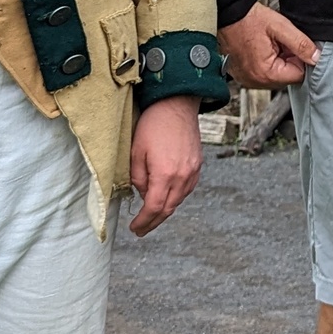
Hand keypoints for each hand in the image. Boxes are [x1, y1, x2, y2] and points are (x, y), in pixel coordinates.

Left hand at [128, 95, 202, 237]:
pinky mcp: (197, 165)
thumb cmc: (153, 124)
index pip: (154, 208)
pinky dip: (175, 197)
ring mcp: (193, 171)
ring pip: (178, 200)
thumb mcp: (136, 151)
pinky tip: (166, 197)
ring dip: (164, 211)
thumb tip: (143, 194)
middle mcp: (183, 176)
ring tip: (151, 216)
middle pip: (168, 209)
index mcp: (165, 174)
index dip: (144, 221)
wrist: (177, 104)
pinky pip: (186, 189)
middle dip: (153, 222)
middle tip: (141, 230)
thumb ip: (137, 177)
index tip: (135, 228)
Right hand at [219, 1, 319, 88]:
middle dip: (288, 61)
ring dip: (278, 62)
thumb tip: (316, 58)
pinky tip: (261, 49)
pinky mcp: (243, 76)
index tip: (291, 45)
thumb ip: (301, 44)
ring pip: (276, 76)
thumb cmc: (249, 19)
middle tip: (279, 43)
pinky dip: (267, 63)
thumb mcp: (280, 27)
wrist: (228, 13)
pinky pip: (263, 75)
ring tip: (268, 45)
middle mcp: (255, 81)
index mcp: (265, 73)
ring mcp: (247, 80)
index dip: (299, 58)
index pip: (298, 75)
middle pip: (287, 78)